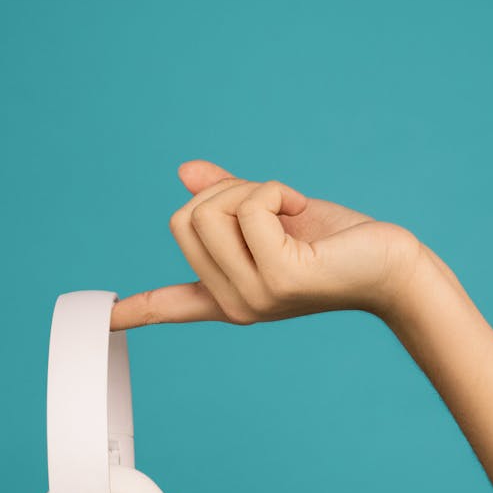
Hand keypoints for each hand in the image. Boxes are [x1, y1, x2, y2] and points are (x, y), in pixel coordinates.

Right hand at [111, 160, 424, 329]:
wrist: (390, 263)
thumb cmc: (339, 242)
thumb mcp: (273, 214)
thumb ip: (227, 197)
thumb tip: (186, 172)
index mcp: (229, 292)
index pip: (170, 305)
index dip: (134, 309)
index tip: (102, 320)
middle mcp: (234, 302)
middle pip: (183, 219)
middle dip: (228, 194)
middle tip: (275, 208)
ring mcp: (252, 295)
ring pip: (210, 211)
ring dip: (254, 191)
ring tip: (290, 215)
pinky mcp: (276, 279)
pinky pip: (248, 206)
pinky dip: (274, 192)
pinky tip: (300, 215)